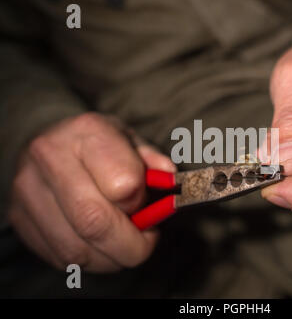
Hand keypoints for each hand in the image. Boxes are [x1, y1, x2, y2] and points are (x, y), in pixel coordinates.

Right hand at [8, 113, 175, 271]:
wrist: (49, 140)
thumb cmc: (100, 144)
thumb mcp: (131, 140)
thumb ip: (153, 160)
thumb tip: (171, 180)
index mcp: (88, 132)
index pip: (122, 184)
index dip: (140, 204)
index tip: (145, 205)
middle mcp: (51, 157)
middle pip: (95, 222)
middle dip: (131, 246)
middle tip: (145, 241)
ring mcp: (28, 189)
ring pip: (77, 249)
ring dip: (111, 257)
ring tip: (122, 241)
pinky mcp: (20, 217)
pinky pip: (60, 257)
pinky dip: (89, 260)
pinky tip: (98, 243)